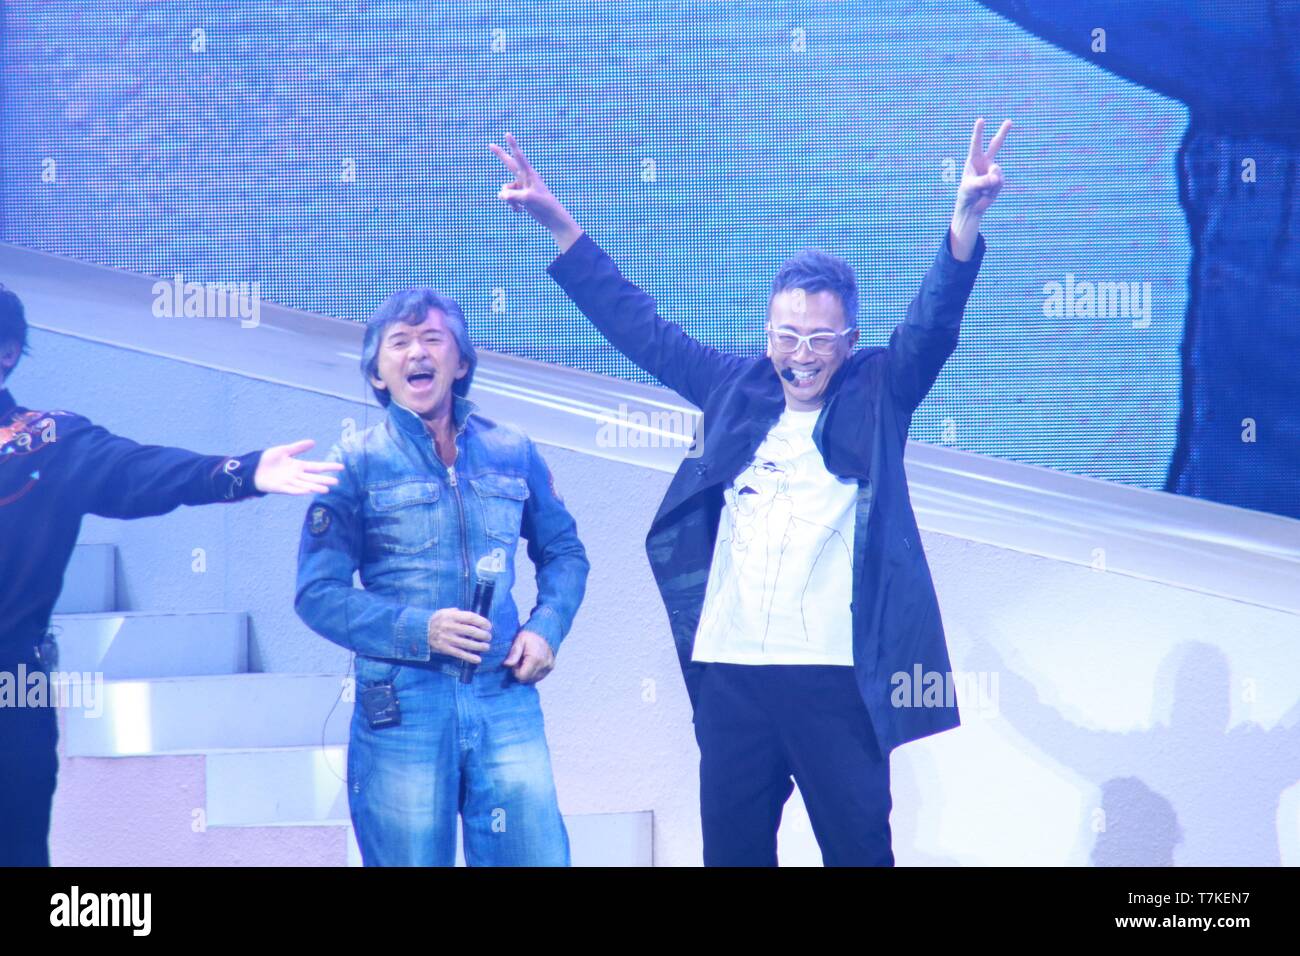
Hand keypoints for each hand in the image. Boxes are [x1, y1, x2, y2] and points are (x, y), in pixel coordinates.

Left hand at [253, 439, 343, 494]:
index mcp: (299, 466)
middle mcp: (296, 475)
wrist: (253, 468)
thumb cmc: (268, 459)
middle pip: (313, 478)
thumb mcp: (284, 450)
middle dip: (324, 480)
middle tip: (336, 482)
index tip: (341, 467)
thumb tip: (313, 442)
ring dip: (315, 487)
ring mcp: (289, 482)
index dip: (329, 467)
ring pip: (305, 485)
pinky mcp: (280, 488)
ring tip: (326, 489)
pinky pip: (292, 489)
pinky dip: (300, 490)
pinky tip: (308, 491)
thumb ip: (298, 448)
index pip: (317, 467)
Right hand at [427, 608, 492, 663]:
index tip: (488, 626)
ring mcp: (447, 638)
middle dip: (483, 635)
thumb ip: (458, 612)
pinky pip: (459, 654)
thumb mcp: (444, 611)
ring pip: (467, 644)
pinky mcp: (445, 649)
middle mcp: (450, 627)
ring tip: (486, 647)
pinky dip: (470, 657)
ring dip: (479, 646)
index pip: (470, 618)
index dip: (482, 622)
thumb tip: (472, 616)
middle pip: (471, 631)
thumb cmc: (435, 620)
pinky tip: (478, 659)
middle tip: (488, 637)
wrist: (419, 631)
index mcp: (451, 616)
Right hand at [488, 132, 583, 251]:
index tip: (507, 134)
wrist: (551, 217)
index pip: (519, 157)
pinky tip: (521, 211)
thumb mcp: (527, 199)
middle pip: (509, 164)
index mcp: (529, 174)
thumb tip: (500, 195)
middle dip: (500, 155)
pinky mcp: (520, 197)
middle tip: (491, 145)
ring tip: (520, 206)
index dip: (512, 145)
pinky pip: (508, 200)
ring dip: (509, 199)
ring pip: (505, 190)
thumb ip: (511, 195)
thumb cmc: (543, 205)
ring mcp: (521, 187)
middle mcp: (524, 178)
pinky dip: (512, 206)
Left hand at [503, 629, 554, 683]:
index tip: (514, 662)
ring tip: (525, 662)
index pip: (521, 676)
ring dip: (526, 673)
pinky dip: (532, 673)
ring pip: (533, 679)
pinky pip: (539, 677)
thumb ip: (514, 652)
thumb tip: (507, 664)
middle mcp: (544, 665)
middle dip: (520, 672)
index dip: (515, 671)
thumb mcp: (519, 640)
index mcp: (535, 658)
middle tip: (519, 662)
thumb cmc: (530, 635)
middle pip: (527, 679)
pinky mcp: (551, 667)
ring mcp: (548, 667)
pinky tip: (530, 664)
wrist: (545, 630)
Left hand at [954, 117, 1010, 218]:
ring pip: (996, 172)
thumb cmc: (966, 194)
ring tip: (981, 191)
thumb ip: (983, 181)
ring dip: (989, 184)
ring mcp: (993, 170)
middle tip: (1009, 121)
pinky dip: (993, 190)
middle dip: (1003, 133)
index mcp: (974, 160)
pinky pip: (999, 182)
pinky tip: (987, 193)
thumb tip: (996, 178)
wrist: (972, 206)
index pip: (976, 144)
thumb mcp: (971, 187)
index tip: (981, 120)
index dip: (979, 132)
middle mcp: (985, 162)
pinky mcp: (1000, 179)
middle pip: (996, 144)